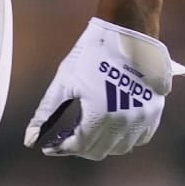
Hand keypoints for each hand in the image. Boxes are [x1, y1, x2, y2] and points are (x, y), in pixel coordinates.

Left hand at [24, 17, 184, 159]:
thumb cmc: (92, 54)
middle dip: (79, 147)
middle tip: (65, 137)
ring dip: (102, 144)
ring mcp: (142, 119)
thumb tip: (30, 138)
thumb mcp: (64, 80)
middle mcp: (124, 123)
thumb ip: (47, 111)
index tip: (48, 148)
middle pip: (99, 151)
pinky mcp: (154, 112)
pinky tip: (110, 126)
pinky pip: (139, 138)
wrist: (128, 34)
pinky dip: (123, 138)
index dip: (61, 149)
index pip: (79, 146)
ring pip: (120, 148)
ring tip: (86, 131)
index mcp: (100, 115)